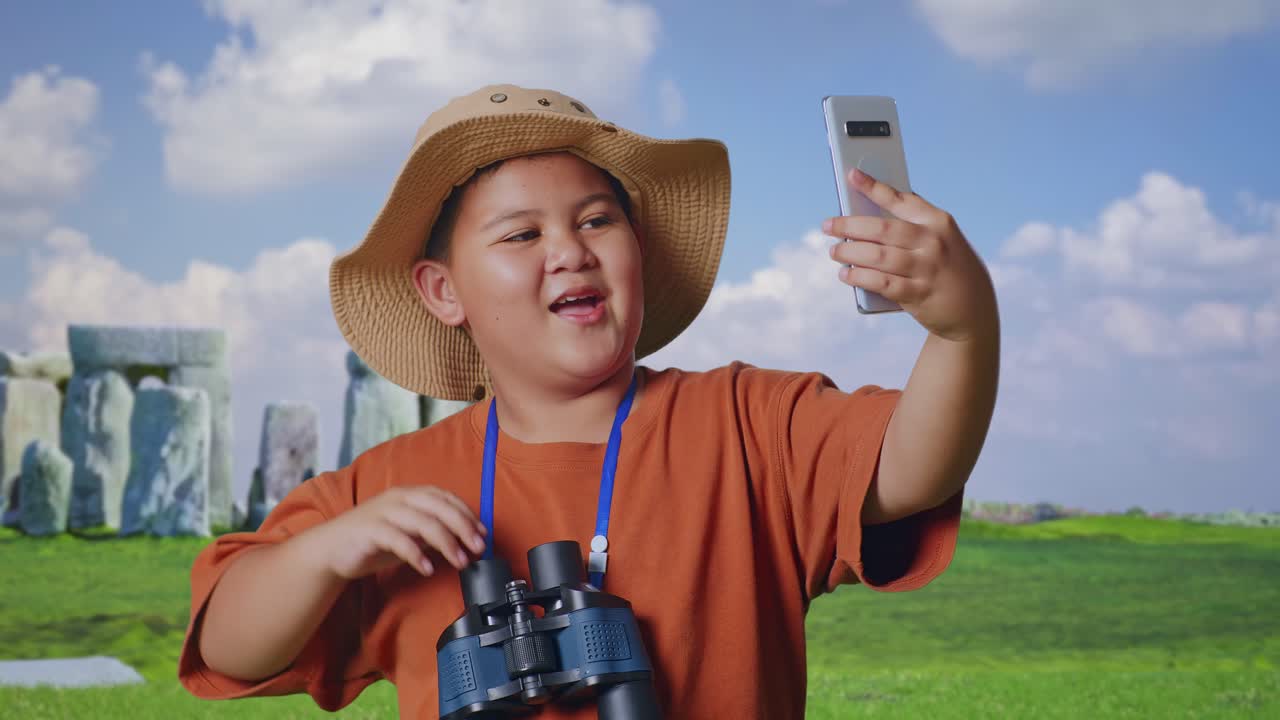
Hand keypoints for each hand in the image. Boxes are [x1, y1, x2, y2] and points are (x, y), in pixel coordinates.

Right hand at [313, 485, 486, 579]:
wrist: (330, 549)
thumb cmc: (372, 541)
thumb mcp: (409, 534)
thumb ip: (432, 533)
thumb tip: (465, 540)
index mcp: (410, 494)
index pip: (446, 498)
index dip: (467, 515)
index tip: (482, 534)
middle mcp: (398, 498)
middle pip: (440, 507)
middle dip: (463, 528)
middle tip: (477, 549)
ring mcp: (384, 512)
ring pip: (424, 522)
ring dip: (447, 543)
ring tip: (459, 562)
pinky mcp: (370, 530)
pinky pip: (399, 540)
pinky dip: (417, 555)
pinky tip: (427, 568)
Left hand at [825, 168, 997, 342]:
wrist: (974, 309)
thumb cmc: (948, 267)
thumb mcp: (942, 240)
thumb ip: (912, 227)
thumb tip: (866, 216)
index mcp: (939, 222)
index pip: (901, 199)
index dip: (873, 187)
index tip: (852, 175)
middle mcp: (934, 242)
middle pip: (882, 229)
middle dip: (850, 225)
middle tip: (828, 226)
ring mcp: (927, 269)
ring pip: (878, 256)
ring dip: (850, 252)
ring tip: (834, 251)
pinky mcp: (918, 294)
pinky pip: (881, 282)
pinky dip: (859, 277)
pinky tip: (846, 274)